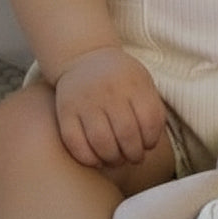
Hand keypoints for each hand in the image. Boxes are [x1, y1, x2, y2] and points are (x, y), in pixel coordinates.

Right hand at [53, 47, 165, 167]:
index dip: (151, 141)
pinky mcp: (65, 112)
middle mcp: (109, 91)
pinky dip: (89, 159)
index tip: (148, 145)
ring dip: (113, 159)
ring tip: (117, 159)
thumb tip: (150, 145)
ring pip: (102, 142)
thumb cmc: (120, 79)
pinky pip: (75, 143)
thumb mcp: (142, 82)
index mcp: (133, 83)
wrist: (83, 58)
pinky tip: (97, 160)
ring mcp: (86, 102)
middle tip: (133, 157)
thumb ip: (152, 108)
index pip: (149, 121)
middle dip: (134, 155)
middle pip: (127, 134)